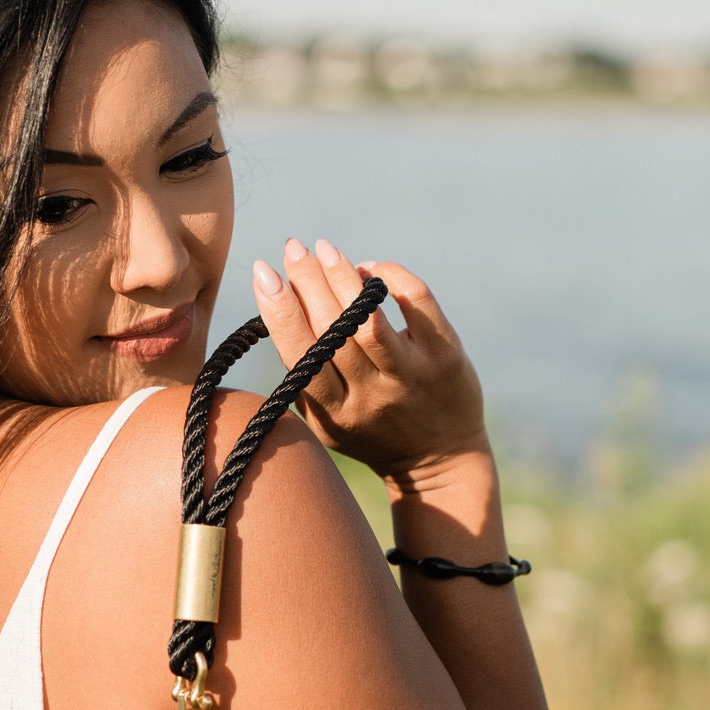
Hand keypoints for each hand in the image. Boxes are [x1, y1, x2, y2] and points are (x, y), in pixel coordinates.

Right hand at [251, 237, 487, 484]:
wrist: (442, 460)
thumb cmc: (373, 433)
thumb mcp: (328, 425)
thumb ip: (302, 382)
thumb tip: (279, 312)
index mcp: (335, 414)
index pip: (301, 355)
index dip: (278, 311)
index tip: (264, 273)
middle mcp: (371, 396)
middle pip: (331, 331)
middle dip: (307, 282)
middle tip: (293, 249)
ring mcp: (410, 376)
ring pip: (368, 318)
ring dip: (342, 277)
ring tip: (324, 249)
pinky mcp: (445, 357)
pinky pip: (417, 303)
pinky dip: (391, 277)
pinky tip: (371, 268)